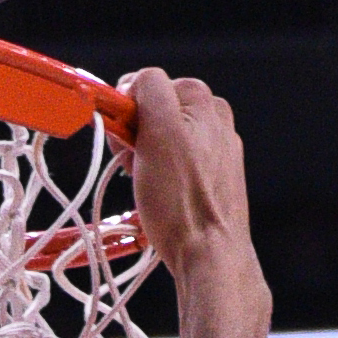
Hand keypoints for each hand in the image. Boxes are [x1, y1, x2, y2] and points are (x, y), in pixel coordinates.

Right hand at [119, 67, 268, 327]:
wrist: (210, 256)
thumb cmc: (182, 202)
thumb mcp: (158, 130)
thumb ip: (148, 88)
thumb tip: (136, 82)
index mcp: (203, 100)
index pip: (147, 84)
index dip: (125, 111)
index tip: (120, 139)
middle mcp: (215, 121)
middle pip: (156, 113)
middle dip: (135, 136)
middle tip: (131, 166)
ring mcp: (217, 152)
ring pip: (165, 141)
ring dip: (146, 160)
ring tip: (148, 188)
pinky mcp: (214, 182)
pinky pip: (177, 168)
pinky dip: (163, 179)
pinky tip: (162, 200)